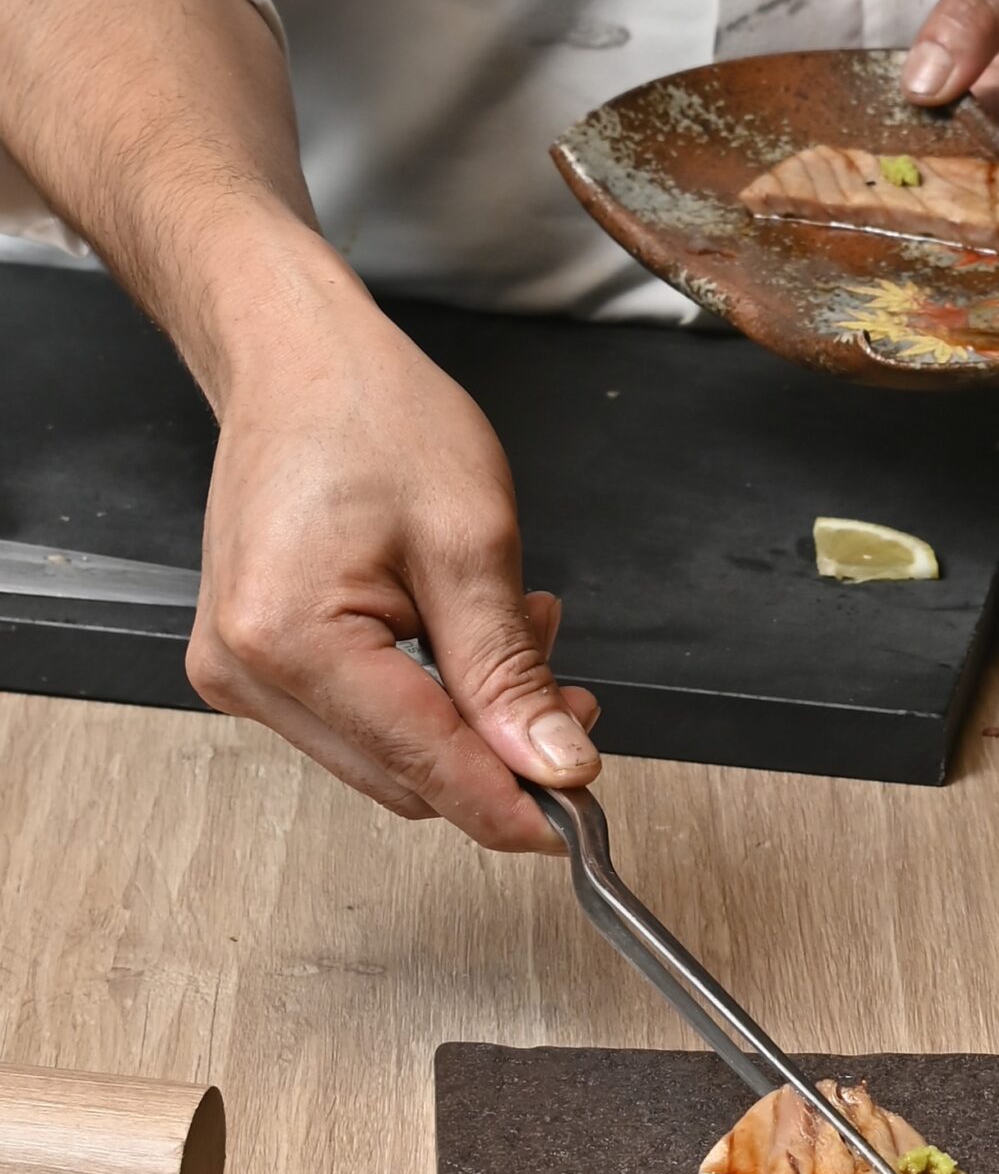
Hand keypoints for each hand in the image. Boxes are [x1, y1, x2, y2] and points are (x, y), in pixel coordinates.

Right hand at [188, 275, 598, 852]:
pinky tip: (458, 638)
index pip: (425, 768)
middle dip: (498, 750)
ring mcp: (240, 674)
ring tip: (515, 632)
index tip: (583, 815)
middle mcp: (246, 670)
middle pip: (406, 779)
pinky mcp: (252, 669)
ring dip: (468, 723)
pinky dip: (428, 701)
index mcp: (289, 638)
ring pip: (389, 760)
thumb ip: (510, 672)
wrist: (295, 359)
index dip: (516, 803)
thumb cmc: (369, 415)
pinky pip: (361, 725)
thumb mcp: (471, 541)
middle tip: (569, 691)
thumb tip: (554, 766)